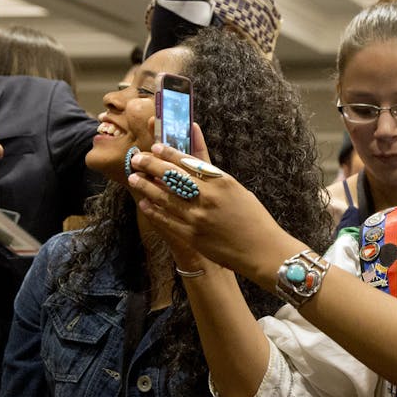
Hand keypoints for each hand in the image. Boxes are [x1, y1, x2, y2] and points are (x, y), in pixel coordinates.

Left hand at [127, 139, 292, 281]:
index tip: (155, 146)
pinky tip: (144, 203)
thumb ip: (216, 178)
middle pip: (172, 176)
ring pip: (164, 197)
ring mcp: (197, 217)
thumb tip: (195, 166)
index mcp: (222, 182)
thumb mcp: (239, 191)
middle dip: (150, 165)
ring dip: (146, 186)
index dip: (168, 153)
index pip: (188, 161)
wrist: (262, 250)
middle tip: (136, 159)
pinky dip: (153, 210)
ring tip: (134, 178)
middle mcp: (208, 196)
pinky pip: (166, 220)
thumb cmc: (255, 219)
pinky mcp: (192, 235)